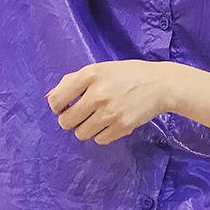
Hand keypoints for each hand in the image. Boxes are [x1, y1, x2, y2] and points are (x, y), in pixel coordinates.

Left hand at [46, 60, 174, 144]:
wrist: (159, 85)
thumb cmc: (126, 75)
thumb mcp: (99, 69)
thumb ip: (73, 81)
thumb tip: (50, 99)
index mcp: (89, 75)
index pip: (57, 100)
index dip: (57, 108)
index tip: (63, 108)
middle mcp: (97, 94)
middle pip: (67, 121)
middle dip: (70, 121)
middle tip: (80, 116)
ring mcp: (110, 113)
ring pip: (81, 133)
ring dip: (85, 129)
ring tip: (96, 120)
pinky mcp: (122, 127)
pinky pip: (99, 140)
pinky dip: (101, 135)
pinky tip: (109, 125)